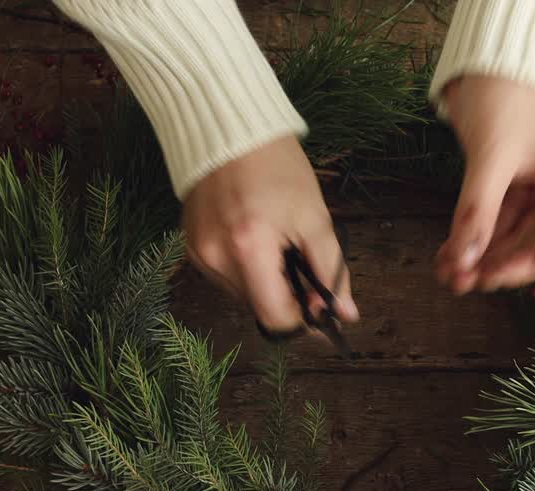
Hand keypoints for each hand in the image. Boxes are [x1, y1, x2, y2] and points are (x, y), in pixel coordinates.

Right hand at [182, 135, 358, 333]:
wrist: (228, 125)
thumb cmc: (277, 166)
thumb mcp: (314, 217)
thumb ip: (331, 270)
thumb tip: (345, 314)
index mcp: (249, 249)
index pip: (275, 317)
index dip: (303, 322)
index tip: (321, 311)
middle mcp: (216, 257)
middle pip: (258, 309)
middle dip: (286, 297)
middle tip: (301, 263)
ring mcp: (198, 254)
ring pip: (241, 295)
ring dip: (265, 283)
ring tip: (276, 244)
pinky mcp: (190, 246)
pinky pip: (224, 276)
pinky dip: (245, 269)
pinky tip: (254, 239)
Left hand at [436, 76, 534, 293]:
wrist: (497, 56)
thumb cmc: (509, 93)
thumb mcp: (493, 156)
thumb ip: (478, 210)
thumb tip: (463, 259)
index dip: (518, 267)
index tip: (484, 278)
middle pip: (531, 244)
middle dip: (491, 264)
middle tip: (456, 281)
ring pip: (510, 236)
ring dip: (478, 253)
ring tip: (445, 271)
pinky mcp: (519, 183)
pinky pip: (498, 218)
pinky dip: (474, 234)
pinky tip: (450, 251)